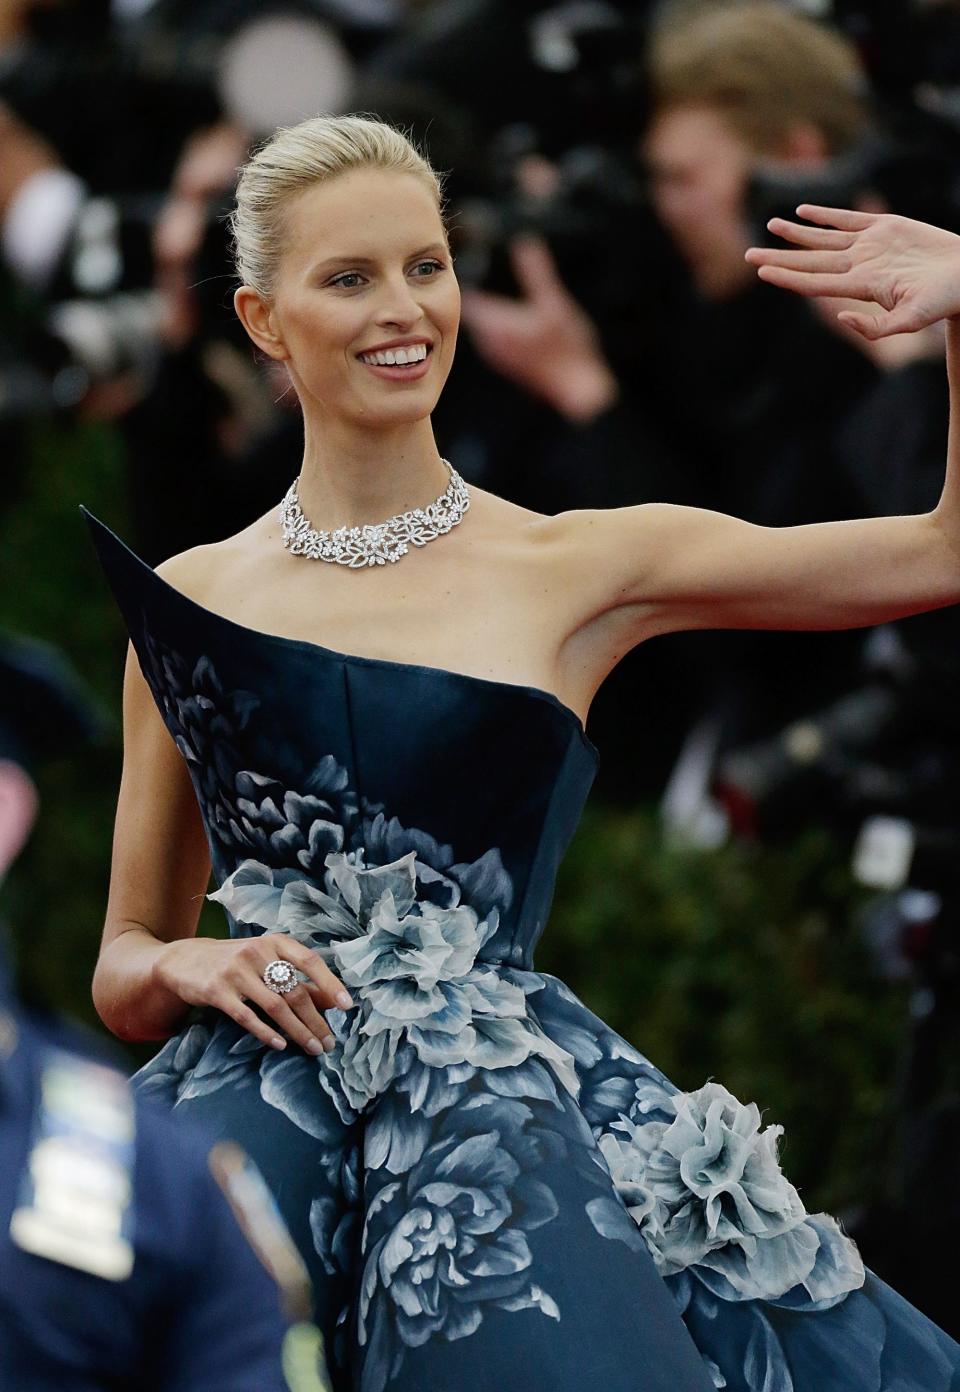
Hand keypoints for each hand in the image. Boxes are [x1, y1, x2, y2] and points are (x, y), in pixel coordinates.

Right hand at [153, 933, 352, 1054]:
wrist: (184, 960)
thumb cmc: (235, 962)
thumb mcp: (266, 961)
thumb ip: (295, 978)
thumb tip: (331, 1001)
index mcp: (274, 942)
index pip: (309, 960)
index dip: (330, 983)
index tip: (347, 1006)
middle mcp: (256, 952)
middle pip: (294, 990)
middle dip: (316, 1020)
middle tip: (329, 1042)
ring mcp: (235, 971)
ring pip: (275, 1006)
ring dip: (298, 1031)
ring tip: (312, 1048)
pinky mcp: (217, 991)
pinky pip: (247, 1017)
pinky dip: (266, 1032)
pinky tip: (280, 1045)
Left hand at [460, 236, 618, 420]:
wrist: (578, 390)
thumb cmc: (567, 349)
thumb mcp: (555, 304)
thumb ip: (537, 273)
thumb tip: (524, 243)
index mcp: (496, 325)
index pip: (469, 296)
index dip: (470, 277)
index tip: (472, 259)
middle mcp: (490, 342)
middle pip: (474, 311)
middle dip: (479, 291)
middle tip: (480, 267)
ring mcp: (498, 355)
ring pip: (484, 326)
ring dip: (489, 309)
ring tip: (496, 289)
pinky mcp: (508, 363)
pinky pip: (494, 338)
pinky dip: (499, 325)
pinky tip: (513, 318)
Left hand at [745, 205, 959, 337]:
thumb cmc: (945, 300)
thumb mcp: (913, 319)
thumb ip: (877, 327)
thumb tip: (841, 318)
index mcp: (862, 285)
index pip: (814, 282)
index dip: (787, 276)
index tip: (760, 272)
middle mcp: (860, 265)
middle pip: (810, 261)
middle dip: (778, 257)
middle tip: (747, 255)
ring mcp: (871, 245)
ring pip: (824, 237)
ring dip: (796, 233)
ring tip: (770, 225)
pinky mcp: (886, 227)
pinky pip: (848, 219)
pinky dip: (825, 215)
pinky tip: (803, 212)